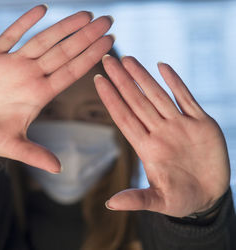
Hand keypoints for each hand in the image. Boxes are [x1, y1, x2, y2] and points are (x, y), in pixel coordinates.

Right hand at [0, 5, 113, 171]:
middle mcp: (30, 76)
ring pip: (42, 40)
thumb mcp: (11, 146)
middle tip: (109, 20)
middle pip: (64, 52)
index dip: (90, 57)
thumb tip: (58, 169)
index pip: (71, 72)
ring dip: (63, 27)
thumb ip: (34, 154)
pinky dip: (24, 22)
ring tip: (86, 14)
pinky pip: (10, 35)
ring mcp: (11, 64)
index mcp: (38, 95)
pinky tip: (42, 8)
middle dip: (85, 37)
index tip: (110, 43)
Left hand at [94, 55, 229, 216]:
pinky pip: (186, 98)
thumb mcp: (160, 201)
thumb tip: (109, 204)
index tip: (97, 81)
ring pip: (158, 95)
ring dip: (143, 77)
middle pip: (137, 101)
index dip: (111, 99)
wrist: (210, 196)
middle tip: (107, 59)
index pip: (124, 117)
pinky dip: (175, 83)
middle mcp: (160, 132)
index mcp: (147, 148)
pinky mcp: (201, 123)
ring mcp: (179, 125)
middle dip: (122, 80)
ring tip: (127, 59)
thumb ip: (136, 199)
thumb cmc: (182, 200)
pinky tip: (162, 66)